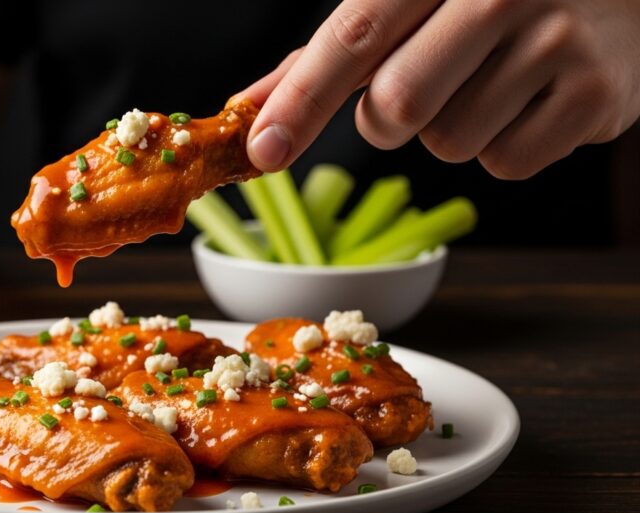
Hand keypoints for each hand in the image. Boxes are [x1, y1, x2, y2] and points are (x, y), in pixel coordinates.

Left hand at [238, 0, 639, 178]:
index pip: (354, 37)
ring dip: (449, 130)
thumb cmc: (488, 0)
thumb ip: (328, 54)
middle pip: (396, 109)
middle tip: (424, 82)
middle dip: (388, 119)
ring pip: (448, 143)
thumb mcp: (409, 3)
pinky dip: (500, 147)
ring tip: (491, 80)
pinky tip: (528, 101)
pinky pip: (504, 164)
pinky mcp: (597, 97)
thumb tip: (248, 108)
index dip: (302, 101)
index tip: (262, 151)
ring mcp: (559, 42)